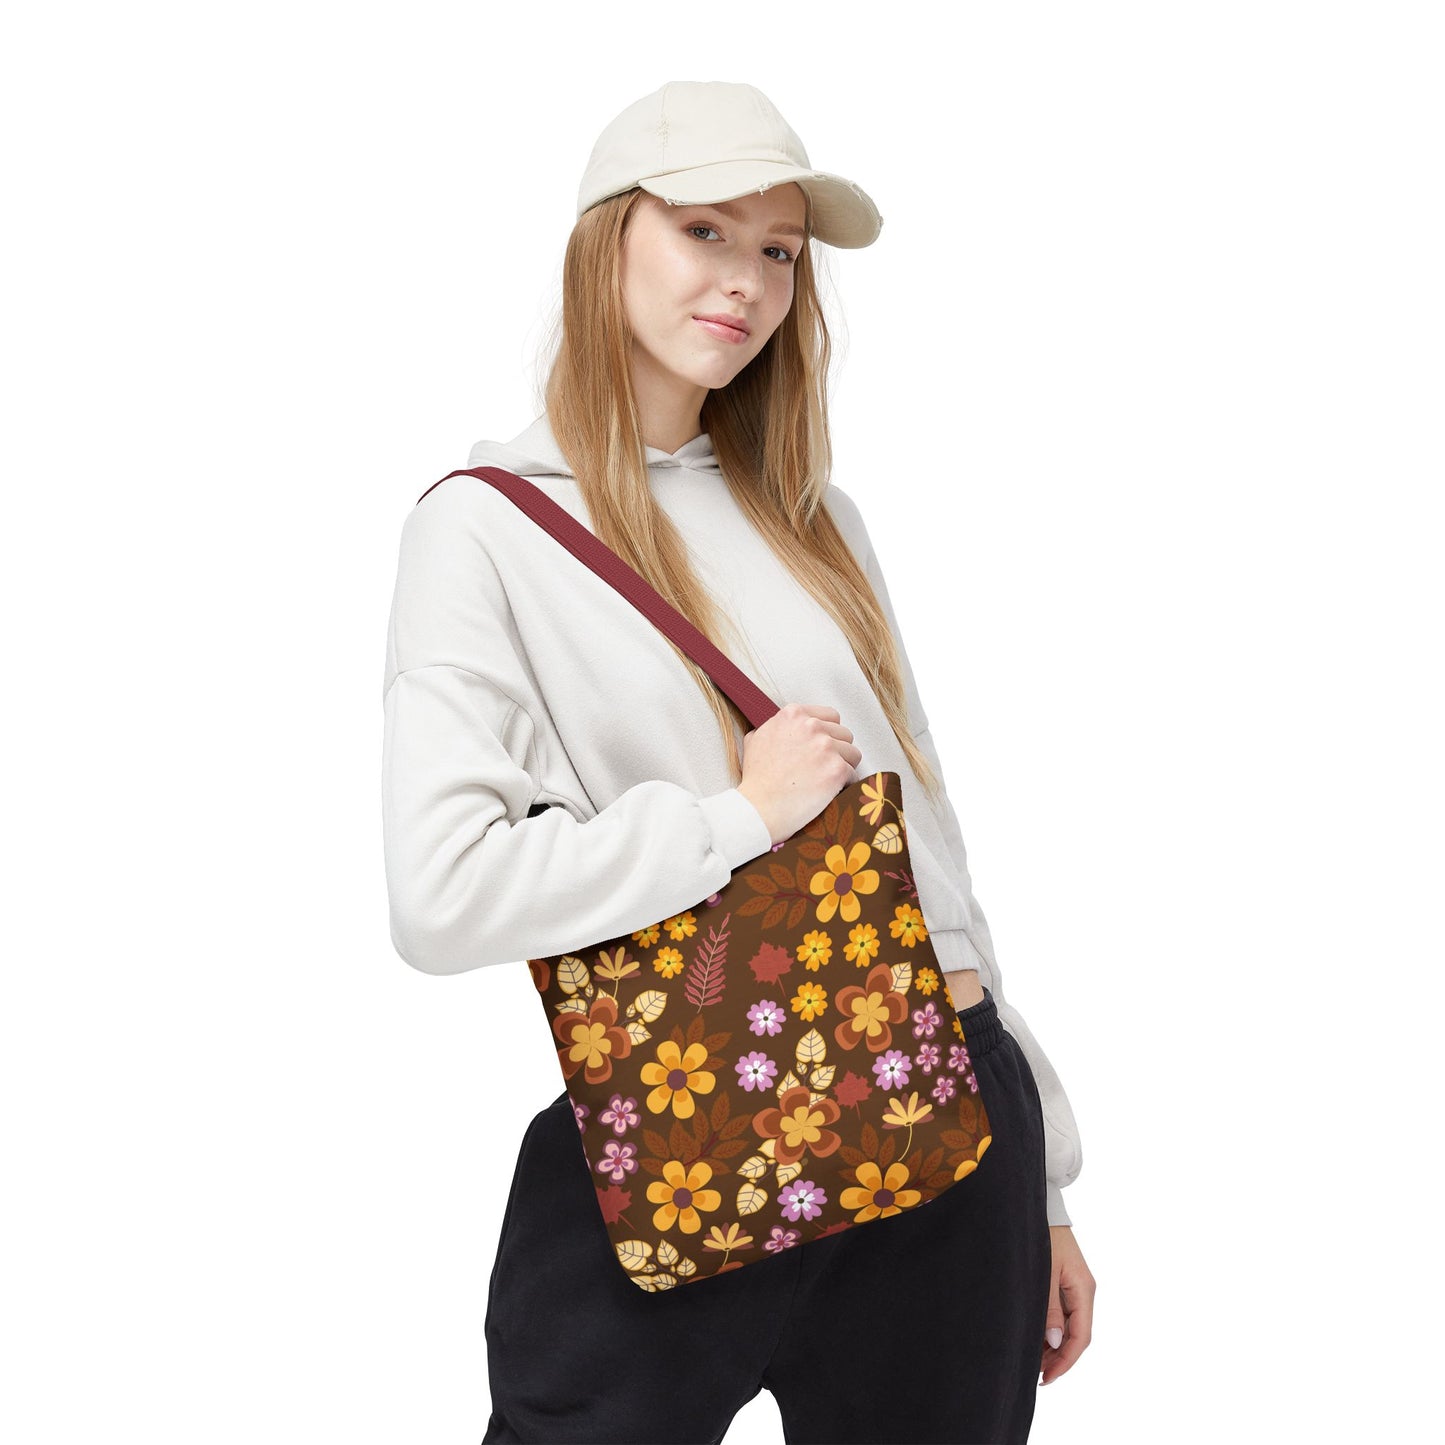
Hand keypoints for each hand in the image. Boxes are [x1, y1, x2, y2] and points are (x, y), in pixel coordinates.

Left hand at [1040, 1225, 1094, 1384]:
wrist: (1039, 1206)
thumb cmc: (1042, 1235)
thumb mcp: (1044, 1272)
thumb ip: (1049, 1307)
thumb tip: (1054, 1341)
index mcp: (1084, 1289)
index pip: (1081, 1337)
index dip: (1065, 1360)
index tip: (1047, 1378)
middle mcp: (1084, 1291)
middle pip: (1077, 1334)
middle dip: (1059, 1357)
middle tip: (1036, 1374)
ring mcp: (1075, 1286)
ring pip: (1069, 1325)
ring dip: (1054, 1345)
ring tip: (1033, 1360)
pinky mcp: (1065, 1281)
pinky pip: (1063, 1313)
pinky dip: (1051, 1328)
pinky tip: (1036, 1337)